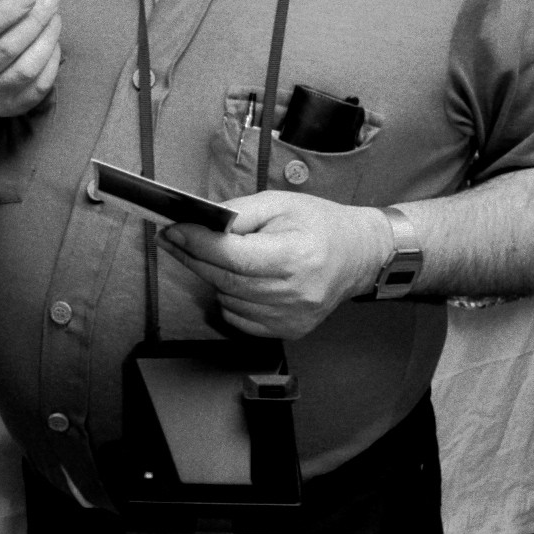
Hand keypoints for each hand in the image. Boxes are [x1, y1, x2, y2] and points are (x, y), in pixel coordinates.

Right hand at [0, 0, 61, 117]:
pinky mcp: (11, 107)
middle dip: (34, 21)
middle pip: (6, 49)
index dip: (6, 12)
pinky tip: (53, 42)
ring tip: (55, 18)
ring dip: (47, 40)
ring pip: (25, 69)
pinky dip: (51, 62)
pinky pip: (39, 86)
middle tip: (50, 0)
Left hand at [157, 191, 393, 340]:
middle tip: (174, 240)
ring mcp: (292, 317)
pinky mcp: (289, 330)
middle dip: (193, 257)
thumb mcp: (280, 203)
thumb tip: (199, 222)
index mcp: (295, 256)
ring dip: (213, 277)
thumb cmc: (320, 224)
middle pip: (224, 279)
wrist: (359, 255)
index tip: (174, 230)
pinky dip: (230, 297)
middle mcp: (294, 293)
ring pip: (227, 299)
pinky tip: (239, 279)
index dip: (197, 243)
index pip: (232, 256)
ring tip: (215, 256)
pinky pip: (239, 318)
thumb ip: (238, 212)